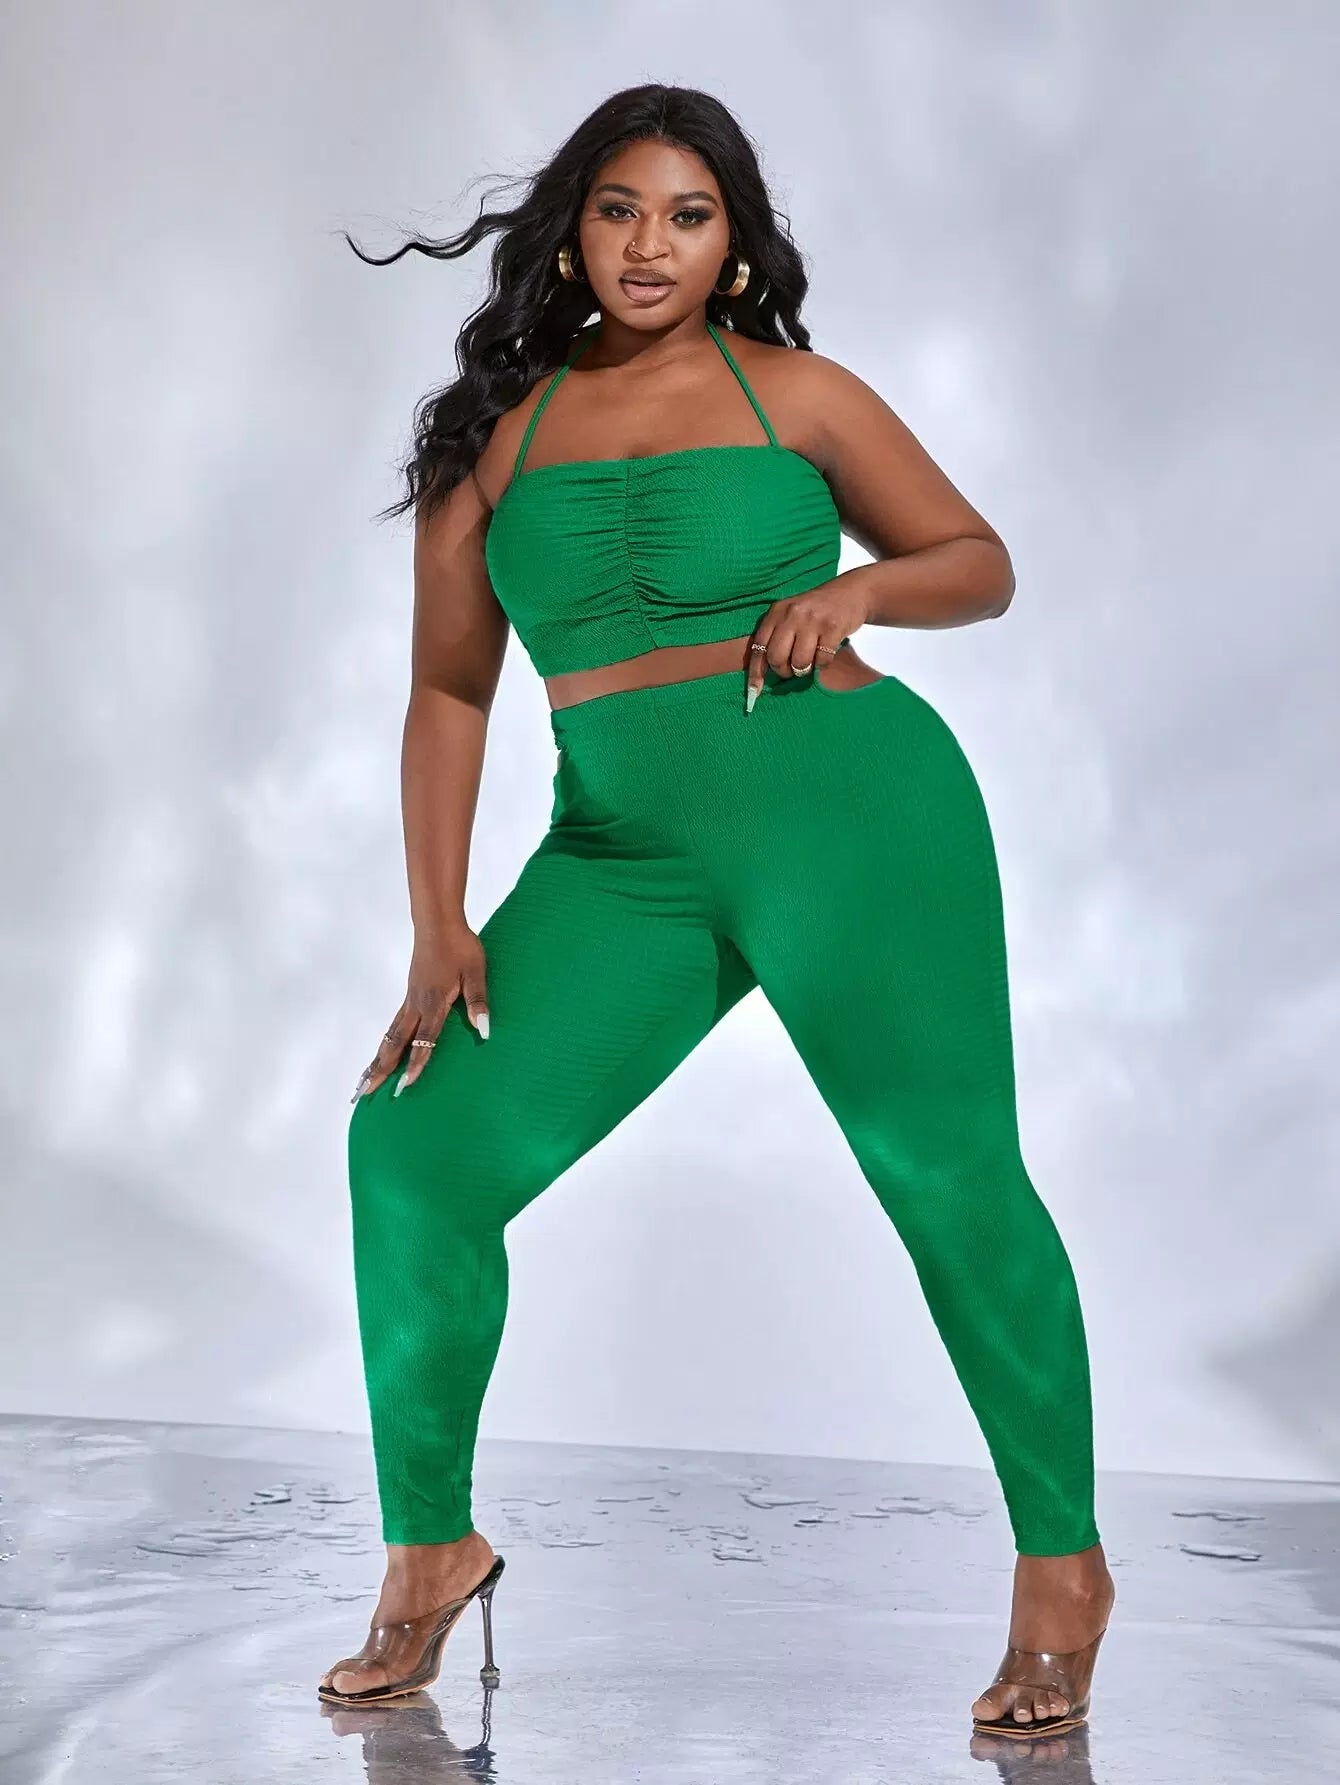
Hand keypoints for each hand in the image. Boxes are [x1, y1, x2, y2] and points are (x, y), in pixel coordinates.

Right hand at [350, 921, 489, 1102]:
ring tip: (364, 1080)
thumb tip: (484, 1030)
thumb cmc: (460, 947)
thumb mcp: (476, 973)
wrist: (438, 924)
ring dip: (377, 1059)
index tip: (404, 1087)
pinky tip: (381, 1051)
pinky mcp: (410, 996)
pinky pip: (393, 1025)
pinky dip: (385, 1043)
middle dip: (381, 1070)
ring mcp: (410, 1001)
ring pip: (390, 1036)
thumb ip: (478, 1002)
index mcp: (434, 1003)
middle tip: (365, 1093)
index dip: (416, 1064)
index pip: (424, 1041)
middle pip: (396, 1044)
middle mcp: (417, 1006)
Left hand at [745, 579, 872, 710]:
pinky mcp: (832, 627)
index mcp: (777, 612)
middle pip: (777, 658)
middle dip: (784, 671)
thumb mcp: (792, 615)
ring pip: (799, 662)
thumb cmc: (817, 611)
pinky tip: (827, 650)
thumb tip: (762, 675)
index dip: (756, 672)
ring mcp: (812, 620)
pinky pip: (822, 660)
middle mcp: (792, 614)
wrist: (852, 592)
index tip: (754, 691)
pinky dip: (823, 663)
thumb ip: (777, 637)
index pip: (759, 646)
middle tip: (794, 668)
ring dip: (805, 669)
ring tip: (811, 658)